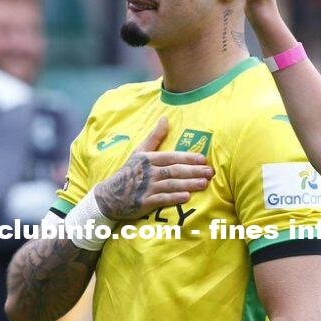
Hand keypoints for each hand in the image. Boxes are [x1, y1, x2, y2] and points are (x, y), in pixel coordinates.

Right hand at [95, 117, 212, 221]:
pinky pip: (161, 199)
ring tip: (204, 183)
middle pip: (174, 170)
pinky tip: (186, 197)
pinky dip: (174, 198)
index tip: (203, 159)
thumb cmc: (129, 172)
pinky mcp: (144, 202)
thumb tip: (165, 118)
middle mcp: (148, 173)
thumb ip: (155, 136)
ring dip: (188, 184)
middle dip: (193, 171)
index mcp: (149, 159)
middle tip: (210, 172)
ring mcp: (146, 188)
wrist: (110, 195)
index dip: (187, 157)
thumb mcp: (140, 152)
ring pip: (170, 184)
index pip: (171, 157)